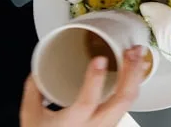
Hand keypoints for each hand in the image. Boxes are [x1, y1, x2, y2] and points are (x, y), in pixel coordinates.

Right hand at [20, 46, 148, 126]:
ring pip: (129, 102)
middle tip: (132, 52)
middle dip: (131, 73)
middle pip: (121, 100)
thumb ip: (34, 91)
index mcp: (72, 123)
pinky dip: (135, 85)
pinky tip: (138, 72)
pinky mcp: (114, 123)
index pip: (87, 102)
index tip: (100, 60)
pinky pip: (129, 103)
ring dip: (136, 76)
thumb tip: (38, 69)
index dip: (95, 80)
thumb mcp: (31, 116)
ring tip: (139, 56)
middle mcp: (95, 126)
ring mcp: (108, 125)